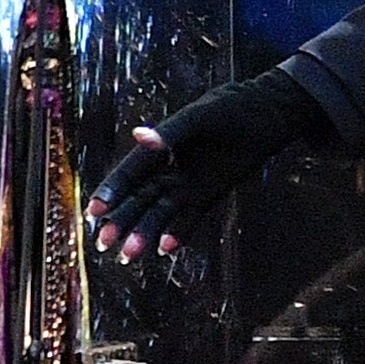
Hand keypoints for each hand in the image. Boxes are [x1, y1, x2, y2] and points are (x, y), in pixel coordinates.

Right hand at [90, 69, 328, 264]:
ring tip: (128, 256)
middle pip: (139, 198)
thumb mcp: (201, 116)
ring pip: (161, 212)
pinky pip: (190, 217)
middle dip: (121, 220)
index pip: (129, 173)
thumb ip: (171, 131)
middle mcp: (169, 168)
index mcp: (159, 146)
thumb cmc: (233, 107)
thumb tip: (138, 137)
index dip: (112, 191)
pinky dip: (178, 232)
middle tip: (103, 244)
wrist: (270, 113)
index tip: (94, 212)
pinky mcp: (210, 194)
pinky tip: (165, 249)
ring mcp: (189, 183)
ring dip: (145, 232)